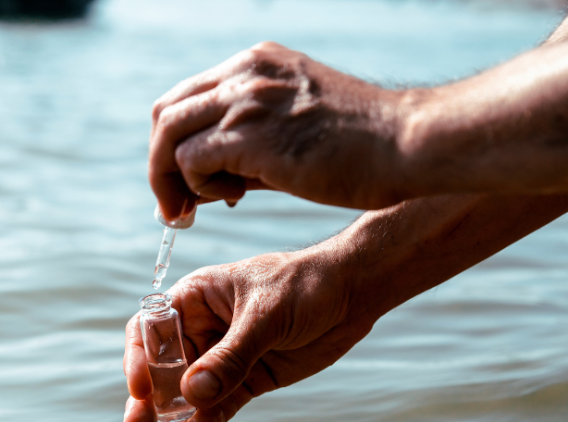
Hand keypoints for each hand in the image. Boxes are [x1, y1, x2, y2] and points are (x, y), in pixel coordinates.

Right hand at [121, 246, 375, 421]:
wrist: (352, 292)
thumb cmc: (305, 284)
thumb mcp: (265, 315)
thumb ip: (232, 356)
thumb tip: (194, 394)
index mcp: (195, 298)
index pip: (151, 330)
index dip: (139, 360)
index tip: (142, 389)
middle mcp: (203, 328)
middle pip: (164, 368)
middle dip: (149, 402)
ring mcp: (225, 356)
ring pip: (190, 393)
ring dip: (176, 419)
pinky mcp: (249, 378)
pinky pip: (221, 404)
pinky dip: (209, 419)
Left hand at [149, 41, 404, 222]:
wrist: (408, 145)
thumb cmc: (363, 148)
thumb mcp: (295, 129)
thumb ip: (248, 145)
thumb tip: (207, 183)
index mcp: (256, 63)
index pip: (186, 97)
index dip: (174, 143)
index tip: (186, 182)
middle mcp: (245, 72)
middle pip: (165, 112)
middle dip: (160, 162)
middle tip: (174, 205)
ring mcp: (246, 98)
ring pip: (168, 135)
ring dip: (169, 180)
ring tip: (190, 211)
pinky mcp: (250, 134)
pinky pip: (190, 160)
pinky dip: (196, 186)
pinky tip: (229, 199)